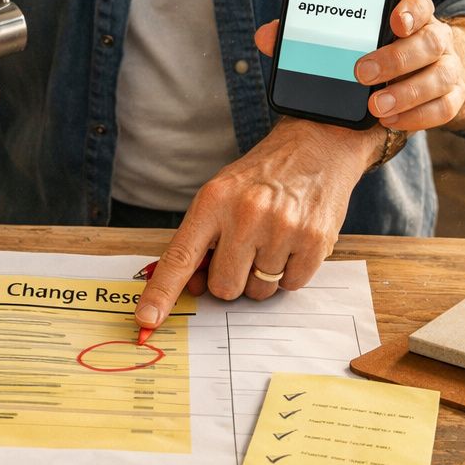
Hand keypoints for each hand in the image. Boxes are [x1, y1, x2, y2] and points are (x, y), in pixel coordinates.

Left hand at [134, 117, 381, 331]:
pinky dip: (290, 272)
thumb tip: (193, 287)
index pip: (180, 257)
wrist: (317, 145)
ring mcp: (281, 229)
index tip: (147, 319)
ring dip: (263, 276)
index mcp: (213, 202)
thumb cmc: (262, 176)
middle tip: (245, 251)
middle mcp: (245, 214)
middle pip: (224, 287)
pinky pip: (291, 285)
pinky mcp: (313, 241)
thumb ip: (203, 240)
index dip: (162, 293)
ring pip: (259, 291)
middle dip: (232, 279)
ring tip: (273, 240)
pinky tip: (293, 242)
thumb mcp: (221, 194)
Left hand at [254, 0, 464, 131]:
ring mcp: (448, 68)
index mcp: (410, 14)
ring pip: (440, 77)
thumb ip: (309, 35)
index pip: (419, 3)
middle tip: (362, 73)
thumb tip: (267, 37)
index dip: (410, 10)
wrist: (423, 72)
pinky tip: (391, 122)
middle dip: (397, 58)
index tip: (393, 20)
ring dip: (407, 93)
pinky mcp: (451, 97)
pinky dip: (418, 117)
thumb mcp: (348, 37)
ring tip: (375, 108)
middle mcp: (435, 37)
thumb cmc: (374, 49)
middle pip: (431, 40)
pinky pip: (444, 108)